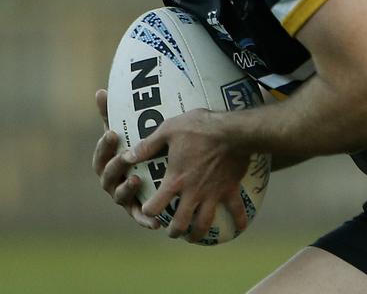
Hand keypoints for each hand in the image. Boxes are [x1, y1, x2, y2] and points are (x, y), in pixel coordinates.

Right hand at [92, 89, 160, 229]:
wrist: (153, 173)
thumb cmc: (134, 149)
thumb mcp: (125, 132)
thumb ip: (112, 114)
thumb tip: (100, 91)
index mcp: (105, 163)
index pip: (100, 154)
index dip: (104, 145)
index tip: (113, 133)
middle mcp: (110, 182)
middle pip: (108, 175)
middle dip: (117, 165)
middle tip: (127, 155)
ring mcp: (122, 198)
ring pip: (120, 195)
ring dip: (127, 189)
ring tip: (137, 181)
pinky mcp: (136, 212)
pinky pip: (140, 217)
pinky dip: (146, 220)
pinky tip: (156, 221)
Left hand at [107, 107, 250, 241]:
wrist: (232, 131)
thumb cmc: (199, 128)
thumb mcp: (168, 130)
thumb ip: (148, 145)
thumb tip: (127, 156)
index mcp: (175, 180)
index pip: (155, 206)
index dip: (148, 211)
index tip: (148, 209)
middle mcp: (192, 192)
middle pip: (181, 222)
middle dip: (175, 231)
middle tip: (173, 232)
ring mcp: (212, 193)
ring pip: (204, 223)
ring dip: (198, 233)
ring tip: (194, 237)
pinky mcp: (230, 190)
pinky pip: (236, 210)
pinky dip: (238, 221)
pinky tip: (238, 229)